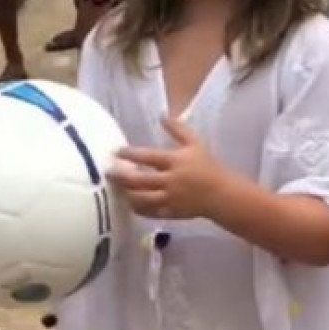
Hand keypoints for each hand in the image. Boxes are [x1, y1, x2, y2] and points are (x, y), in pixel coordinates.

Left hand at [109, 119, 226, 219]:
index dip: (131, 154)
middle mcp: (170, 181)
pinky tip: (130, 202)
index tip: (116, 152)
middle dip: (121, 176)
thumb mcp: (195, 143)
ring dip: (127, 194)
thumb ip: (178, 129)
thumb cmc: (207, 166)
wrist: (220, 194)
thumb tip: (162, 116)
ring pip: (142, 199)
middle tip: (108, 172)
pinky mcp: (170, 213)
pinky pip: (149, 212)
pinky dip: (137, 208)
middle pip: (140, 180)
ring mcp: (169, 199)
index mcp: (176, 162)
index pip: (148, 157)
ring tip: (117, 188)